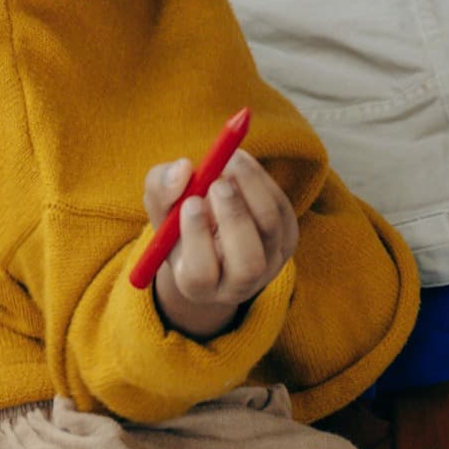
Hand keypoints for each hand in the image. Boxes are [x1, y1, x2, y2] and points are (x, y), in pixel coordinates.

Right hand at [142, 149, 299, 341]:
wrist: (213, 232)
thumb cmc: (180, 221)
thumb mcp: (161, 206)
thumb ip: (161, 188)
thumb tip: (183, 169)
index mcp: (196, 286)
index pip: (200, 275)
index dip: (197, 237)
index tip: (192, 202)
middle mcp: (236, 284)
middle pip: (247, 265)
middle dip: (233, 218)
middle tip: (218, 182)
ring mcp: (268, 264)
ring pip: (270, 228)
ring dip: (250, 188)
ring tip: (229, 162)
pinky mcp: (288, 239)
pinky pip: (282, 208)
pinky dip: (262, 181)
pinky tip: (241, 166)